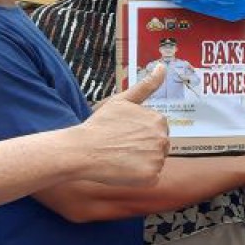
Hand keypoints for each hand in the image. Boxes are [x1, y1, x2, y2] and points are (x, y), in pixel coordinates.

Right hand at [77, 63, 169, 186]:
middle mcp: (163, 138)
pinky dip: (139, 177)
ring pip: (155, 163)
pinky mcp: (151, 176)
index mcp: (159, 120)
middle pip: (159, 147)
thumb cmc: (100, 125)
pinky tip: (123, 170)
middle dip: (143, 148)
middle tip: (121, 147)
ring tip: (120, 157)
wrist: (82, 150)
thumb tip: (162, 66)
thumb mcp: (122, 101)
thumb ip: (146, 85)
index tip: (123, 135)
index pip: (157, 131)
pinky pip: (150, 178)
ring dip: (141, 163)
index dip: (140, 135)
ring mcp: (158, 158)